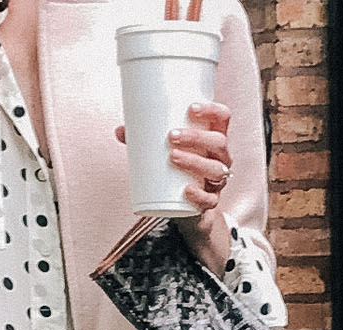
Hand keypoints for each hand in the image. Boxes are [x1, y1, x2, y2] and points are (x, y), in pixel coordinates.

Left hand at [116, 100, 232, 271]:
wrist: (186, 209)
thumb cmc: (178, 172)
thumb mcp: (166, 154)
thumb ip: (146, 142)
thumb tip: (120, 130)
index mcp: (214, 139)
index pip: (222, 118)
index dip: (211, 110)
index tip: (190, 108)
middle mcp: (221, 158)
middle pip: (218, 142)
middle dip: (196, 137)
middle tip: (171, 136)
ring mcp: (218, 181)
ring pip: (215, 169)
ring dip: (195, 161)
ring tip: (172, 157)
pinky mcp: (211, 202)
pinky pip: (210, 199)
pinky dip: (198, 194)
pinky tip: (186, 190)